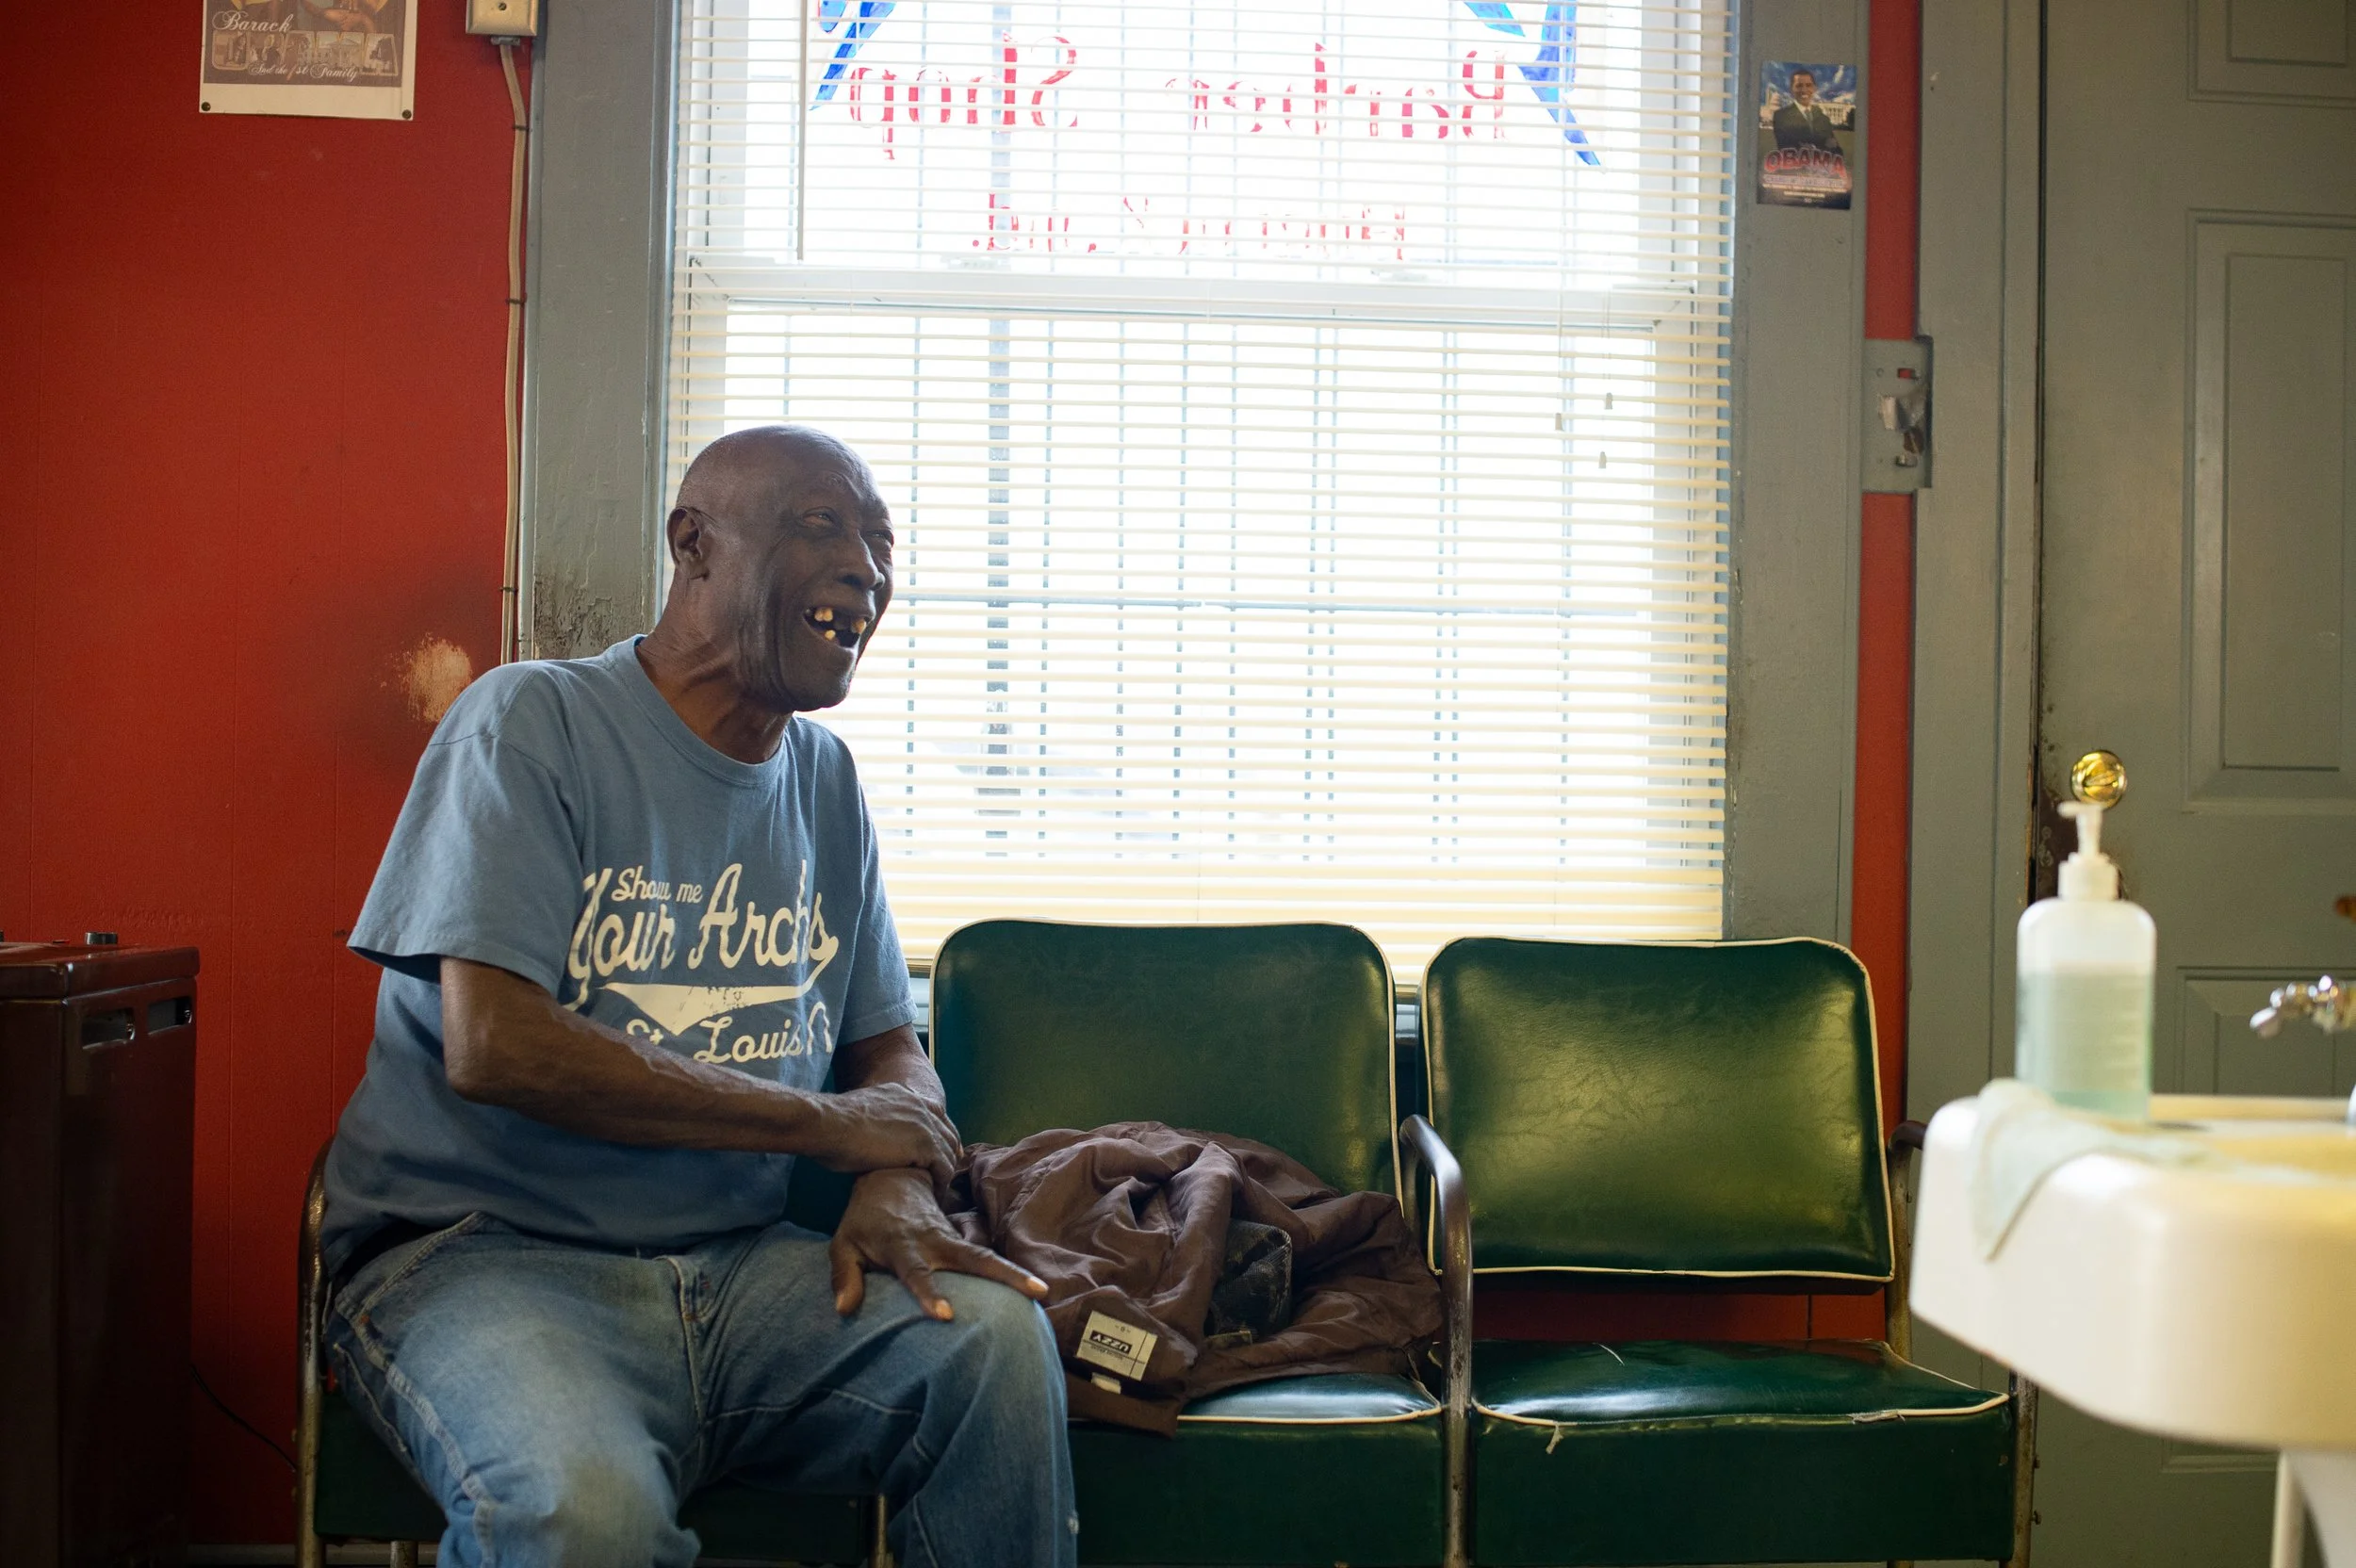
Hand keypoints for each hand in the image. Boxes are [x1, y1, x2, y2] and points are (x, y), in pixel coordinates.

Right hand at [799, 1081, 962, 1189]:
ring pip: (949, 1152)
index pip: (934, 1113)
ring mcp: (924, 1124)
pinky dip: (941, 1184)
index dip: (939, 1133)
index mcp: (903, 1095)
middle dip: (949, 1154)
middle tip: (943, 1176)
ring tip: (938, 1192)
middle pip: (948, 1132)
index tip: (939, 1150)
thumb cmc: (830, 1125)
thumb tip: (863, 1136)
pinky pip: (944, 1168)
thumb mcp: (858, 1114)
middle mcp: (918, 1106)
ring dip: (945, 1173)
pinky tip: (934, 1197)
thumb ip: (872, 1121)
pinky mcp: (925, 1145)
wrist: (829, 1124)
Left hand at [829, 1167, 1047, 1320]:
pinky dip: (1006, 1272)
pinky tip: (1031, 1289)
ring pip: (986, 1255)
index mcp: (903, 1246)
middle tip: (1032, 1293)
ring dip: (1014, 1273)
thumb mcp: (844, 1245)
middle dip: (1002, 1277)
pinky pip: (984, 1255)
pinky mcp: (961, 1238)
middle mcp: (934, 1241)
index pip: (916, 1272)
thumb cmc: (864, 1220)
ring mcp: (952, 1238)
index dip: (929, 1292)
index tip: (946, 1315)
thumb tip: (844, 1311)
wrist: (890, 1178)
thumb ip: (845, 1276)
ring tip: (1042, 1293)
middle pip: (973, 1259)